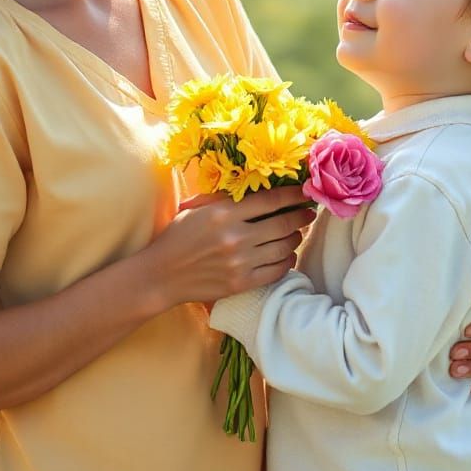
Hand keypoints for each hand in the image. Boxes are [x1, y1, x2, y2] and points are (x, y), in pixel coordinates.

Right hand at [147, 186, 316, 307]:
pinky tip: (286, 255)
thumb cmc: (177, 236)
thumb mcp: (196, 208)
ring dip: (295, 239)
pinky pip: (278, 270)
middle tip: (309, 213)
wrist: (162, 275)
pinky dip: (288, 261)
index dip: (294, 195)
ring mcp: (240, 262)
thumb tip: (259, 187)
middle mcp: (235, 237)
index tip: (306, 192)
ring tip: (295, 233)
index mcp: (223, 213)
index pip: (270, 200)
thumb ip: (225, 198)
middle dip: (302, 217)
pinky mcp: (242, 283)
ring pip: (284, 247)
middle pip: (284, 224)